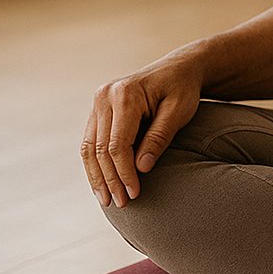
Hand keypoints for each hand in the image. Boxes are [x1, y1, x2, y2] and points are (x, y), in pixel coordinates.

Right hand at [80, 53, 201, 207]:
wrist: (178, 69)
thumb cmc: (183, 89)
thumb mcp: (179, 111)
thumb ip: (159, 137)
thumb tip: (141, 168)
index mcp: (125, 94)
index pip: (118, 144)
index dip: (124, 173)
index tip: (134, 194)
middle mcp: (105, 96)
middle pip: (100, 148)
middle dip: (110, 179)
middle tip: (120, 204)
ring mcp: (98, 102)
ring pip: (89, 147)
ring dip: (97, 176)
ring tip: (106, 200)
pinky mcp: (98, 110)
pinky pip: (90, 141)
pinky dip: (95, 164)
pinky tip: (102, 183)